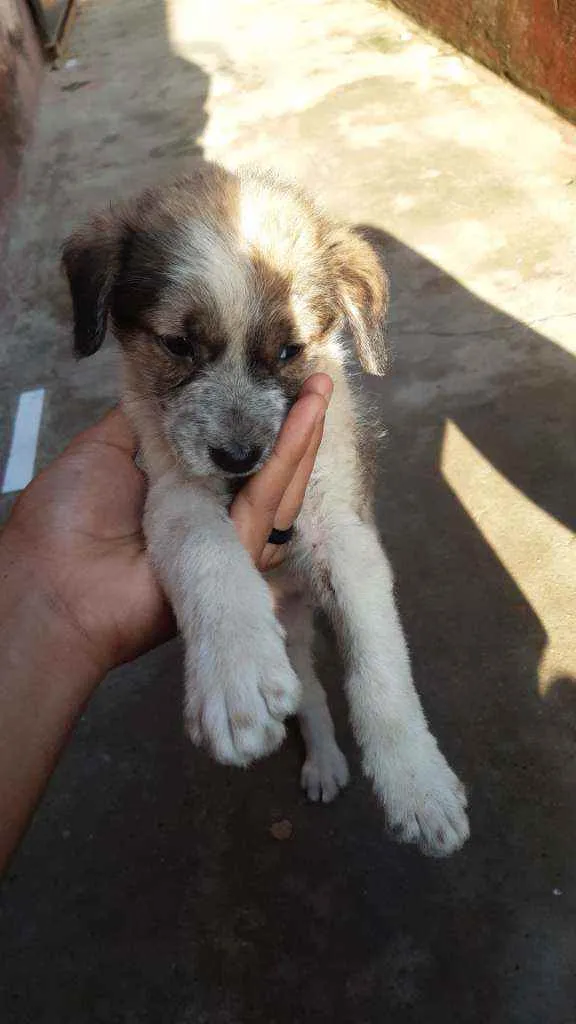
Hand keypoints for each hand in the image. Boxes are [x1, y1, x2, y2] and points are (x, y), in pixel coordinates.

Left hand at [1, 374, 331, 674]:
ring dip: (302, 438)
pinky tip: (305, 424)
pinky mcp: (234, 559)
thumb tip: (164, 389)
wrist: (53, 581)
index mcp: (177, 493)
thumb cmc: (67, 518)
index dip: (256, 421)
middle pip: (263, 471)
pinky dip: (288, 463)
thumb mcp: (101, 452)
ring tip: (321, 392)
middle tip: (318, 380)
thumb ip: (141, 424)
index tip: (274, 381)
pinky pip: (266, 506)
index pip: (231, 456)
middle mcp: (207, 517)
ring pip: (276, 488)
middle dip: (292, 425)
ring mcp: (224, 541)